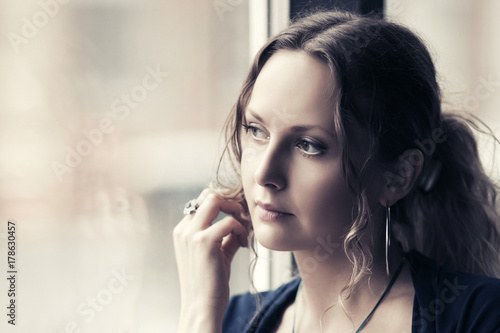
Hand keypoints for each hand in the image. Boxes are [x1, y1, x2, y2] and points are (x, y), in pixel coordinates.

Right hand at [173, 189, 249, 331]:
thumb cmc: (210, 284)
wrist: (202, 307)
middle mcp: (184, 229)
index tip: (237, 218)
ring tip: (244, 230)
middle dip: (230, 202)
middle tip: (242, 217)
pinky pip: (229, 222)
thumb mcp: (216, 254)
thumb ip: (224, 237)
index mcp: (182, 231)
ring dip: (236, 212)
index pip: (203, 203)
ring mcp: (191, 234)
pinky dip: (241, 229)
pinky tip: (242, 243)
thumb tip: (239, 223)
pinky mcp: (204, 241)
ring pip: (216, 200)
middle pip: (208, 196)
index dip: (224, 206)